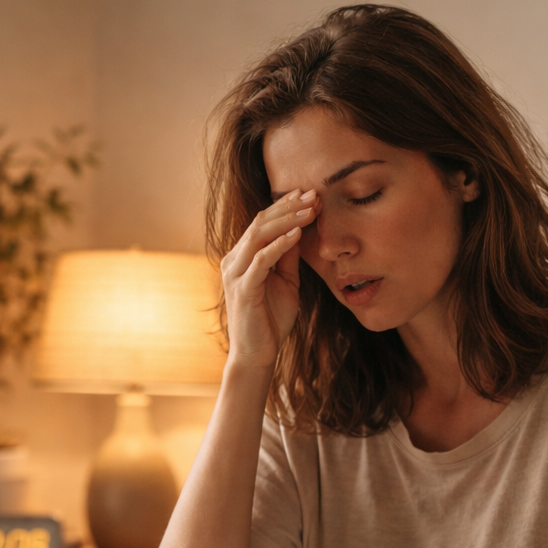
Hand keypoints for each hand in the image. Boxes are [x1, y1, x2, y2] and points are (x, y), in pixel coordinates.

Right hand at [220, 189, 314, 367]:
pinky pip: (261, 260)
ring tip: (310, 210)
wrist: (257, 353)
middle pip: (260, 223)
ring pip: (259, 236)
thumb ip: (288, 258)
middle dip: (288, 207)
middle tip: (313, 195)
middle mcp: (234, 261)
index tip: (308, 194)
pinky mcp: (243, 289)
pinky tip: (297, 235)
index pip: (262, 222)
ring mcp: (235, 274)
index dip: (285, 206)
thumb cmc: (270, 320)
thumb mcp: (286, 282)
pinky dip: (279, 245)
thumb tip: (299, 231)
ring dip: (287, 221)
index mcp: (242, 257)